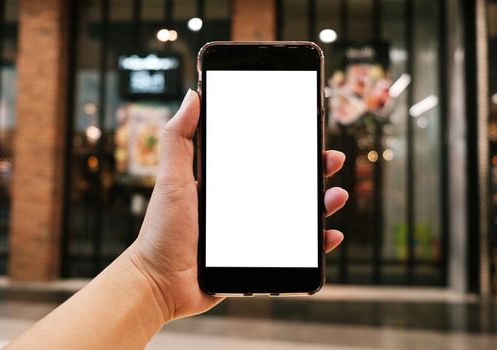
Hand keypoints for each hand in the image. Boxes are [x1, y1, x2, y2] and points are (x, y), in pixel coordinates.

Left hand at [128, 89, 348, 321]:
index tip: (308, 132)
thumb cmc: (162, 231)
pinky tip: (330, 234)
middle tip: (330, 160)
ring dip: (323, 204)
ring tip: (336, 196)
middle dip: (314, 171)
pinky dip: (317, 243)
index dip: (289, 146)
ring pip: (298, 215)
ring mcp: (255, 232)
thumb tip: (193, 95)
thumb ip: (179, 138)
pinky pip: (296, 250)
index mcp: (229, 184)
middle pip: (288, 184)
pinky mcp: (260, 258)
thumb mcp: (171, 179)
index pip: (266, 159)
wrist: (160, 283)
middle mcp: (246, 205)